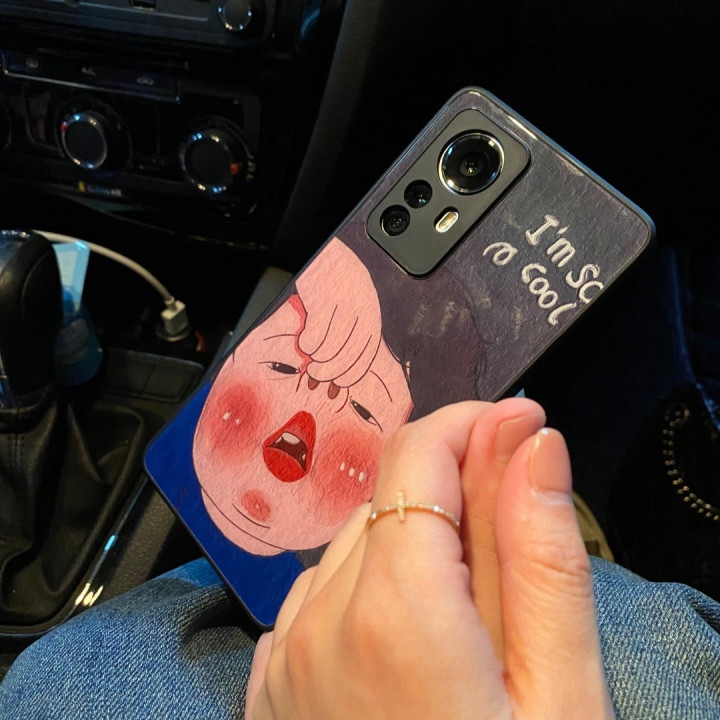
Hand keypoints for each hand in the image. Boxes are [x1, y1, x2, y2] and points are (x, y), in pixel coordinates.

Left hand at [245, 399, 613, 718]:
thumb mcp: (559, 692)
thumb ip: (542, 551)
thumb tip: (533, 441)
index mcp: (392, 608)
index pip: (418, 454)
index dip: (473, 424)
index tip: (522, 427)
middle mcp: (318, 617)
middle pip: (389, 497)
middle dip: (454, 489)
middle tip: (517, 534)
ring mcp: (283, 655)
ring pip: (355, 543)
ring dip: (414, 542)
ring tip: (473, 607)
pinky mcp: (273, 686)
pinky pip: (322, 595)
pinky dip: (371, 586)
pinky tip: (414, 638)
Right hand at [295, 238, 381, 387]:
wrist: (325, 250)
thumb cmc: (335, 284)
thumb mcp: (352, 308)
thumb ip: (351, 334)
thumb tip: (340, 373)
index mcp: (372, 315)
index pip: (366, 355)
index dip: (351, 376)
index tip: (337, 388)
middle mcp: (363, 310)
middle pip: (348, 356)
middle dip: (330, 372)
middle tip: (315, 377)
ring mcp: (345, 304)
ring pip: (330, 348)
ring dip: (317, 359)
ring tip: (309, 359)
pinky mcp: (324, 298)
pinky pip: (315, 335)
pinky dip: (307, 343)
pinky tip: (304, 339)